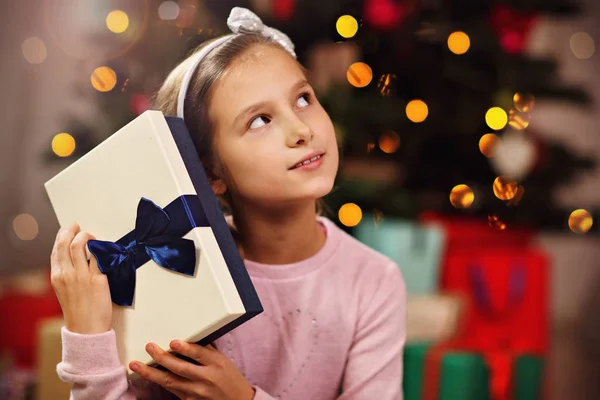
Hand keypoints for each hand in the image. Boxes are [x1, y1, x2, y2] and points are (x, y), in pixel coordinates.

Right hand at [50, 223, 112, 333]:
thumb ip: (66, 273)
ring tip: (93, 238)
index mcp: (57, 276)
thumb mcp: (64, 290)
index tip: (69, 229)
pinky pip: (99, 257)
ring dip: (88, 237)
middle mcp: (67, 274)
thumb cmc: (77, 311)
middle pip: (66, 242)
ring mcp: (82, 276)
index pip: (56, 249)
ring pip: (81, 245)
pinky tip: (104, 250)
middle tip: (80, 228)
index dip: (63, 235)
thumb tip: (73, 257)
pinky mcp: (98, 279)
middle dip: (73, 230)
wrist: (86, 329)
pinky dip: (101, 250)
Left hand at [130, 341, 254, 399]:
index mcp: (216, 364)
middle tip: (150, 347)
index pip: (199, 354)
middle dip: (162, 357)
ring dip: (151, 373)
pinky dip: (159, 383)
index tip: (173, 342)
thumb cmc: (229, 379)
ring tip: (137, 365)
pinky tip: (147, 377)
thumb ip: (206, 350)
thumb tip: (189, 337)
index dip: (185, 348)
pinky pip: (171, 391)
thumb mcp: (222, 360)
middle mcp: (206, 379)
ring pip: (170, 382)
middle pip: (180, 368)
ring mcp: (196, 393)